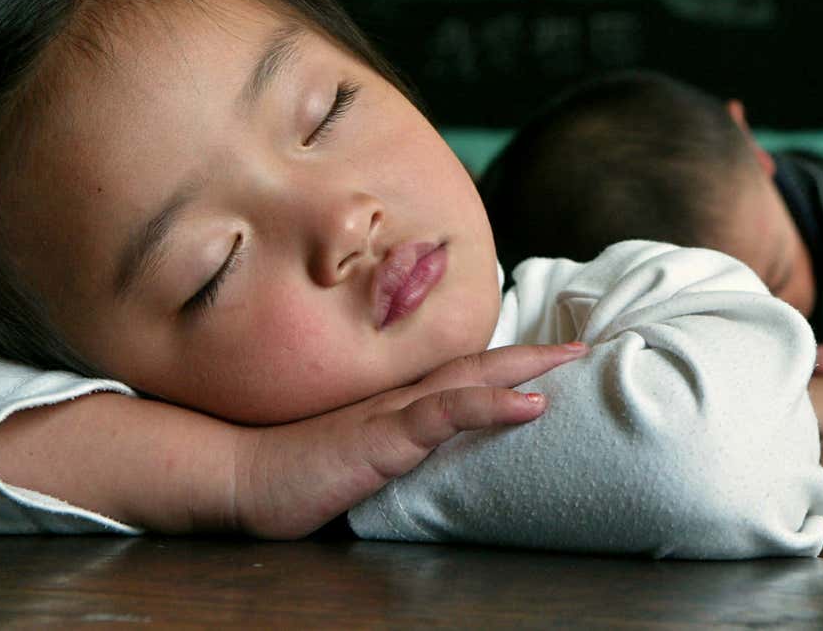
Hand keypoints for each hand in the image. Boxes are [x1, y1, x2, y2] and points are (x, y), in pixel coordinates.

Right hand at [0, 342, 584, 537]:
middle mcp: (397, 397)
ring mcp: (391, 413)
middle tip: (581, 345)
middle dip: (529, 353)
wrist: (241, 478)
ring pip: (467, 380)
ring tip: (569, 359)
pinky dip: (491, 404)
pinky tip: (531, 403)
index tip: (548, 355)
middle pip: (474, 366)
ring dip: (523, 367)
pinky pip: (445, 415)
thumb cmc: (292, 472)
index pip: (458, 376)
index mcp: (392, 403)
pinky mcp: (382, 436)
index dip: (503, 362)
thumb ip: (386, 448)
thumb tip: (417, 454)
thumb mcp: (353, 458)